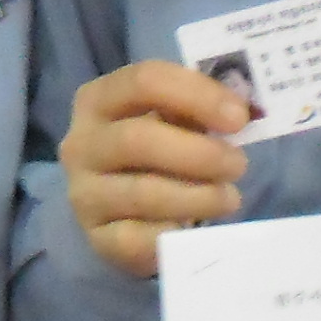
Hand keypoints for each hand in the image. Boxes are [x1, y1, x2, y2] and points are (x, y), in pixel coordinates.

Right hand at [60, 61, 252, 278]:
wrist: (120, 207)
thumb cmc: (154, 150)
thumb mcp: (168, 118)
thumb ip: (195, 109)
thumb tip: (237, 112)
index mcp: (97, 99)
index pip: (144, 82)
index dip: (197, 96)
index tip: (239, 118)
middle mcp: (81, 144)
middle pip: (138, 139)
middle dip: (199, 154)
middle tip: (238, 165)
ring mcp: (84, 194)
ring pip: (143, 194)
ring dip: (198, 197)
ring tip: (229, 198)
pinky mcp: (98, 238)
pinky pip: (140, 239)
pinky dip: (176, 233)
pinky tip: (196, 228)